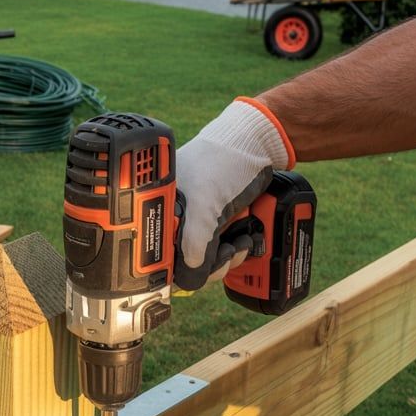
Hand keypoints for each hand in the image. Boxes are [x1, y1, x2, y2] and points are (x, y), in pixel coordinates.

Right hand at [175, 98, 294, 290]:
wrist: (257, 145)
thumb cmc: (222, 160)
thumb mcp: (205, 202)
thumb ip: (195, 238)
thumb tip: (191, 270)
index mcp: (163, 207)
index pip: (159, 250)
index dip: (176, 266)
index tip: (195, 271)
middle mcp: (179, 215)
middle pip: (184, 259)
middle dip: (209, 265)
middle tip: (224, 258)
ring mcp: (200, 219)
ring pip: (206, 257)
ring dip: (225, 259)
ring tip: (238, 247)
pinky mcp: (220, 222)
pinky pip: (222, 248)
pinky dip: (234, 251)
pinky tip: (243, 243)